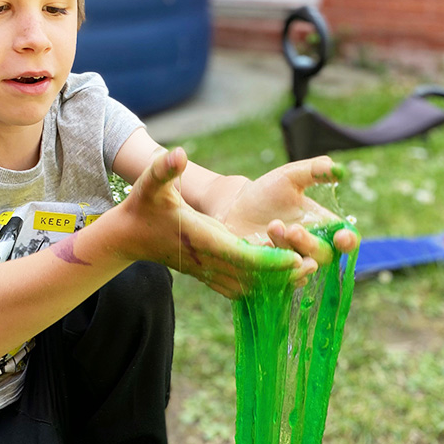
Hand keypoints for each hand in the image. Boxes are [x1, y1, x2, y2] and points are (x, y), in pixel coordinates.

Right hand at [118, 147, 313, 297]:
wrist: (129, 237)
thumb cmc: (143, 207)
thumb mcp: (150, 184)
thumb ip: (164, 168)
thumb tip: (178, 154)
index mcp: (200, 239)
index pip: (240, 256)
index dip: (269, 260)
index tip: (296, 257)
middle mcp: (207, 260)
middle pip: (251, 276)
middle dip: (282, 274)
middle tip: (314, 265)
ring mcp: (208, 272)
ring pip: (248, 286)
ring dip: (276, 283)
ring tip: (307, 273)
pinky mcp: (209, 276)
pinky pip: (240, 288)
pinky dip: (262, 288)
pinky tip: (284, 281)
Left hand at [216, 156, 357, 272]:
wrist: (234, 207)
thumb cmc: (266, 192)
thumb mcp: (290, 176)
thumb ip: (314, 170)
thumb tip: (338, 169)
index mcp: (324, 227)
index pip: (347, 241)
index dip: (348, 242)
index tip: (341, 237)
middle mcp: (312, 248)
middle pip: (323, 256)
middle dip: (308, 243)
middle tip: (292, 229)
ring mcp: (293, 263)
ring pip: (300, 268)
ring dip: (287, 250)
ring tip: (272, 226)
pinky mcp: (273, 274)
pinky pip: (279, 278)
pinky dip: (273, 265)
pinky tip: (261, 247)